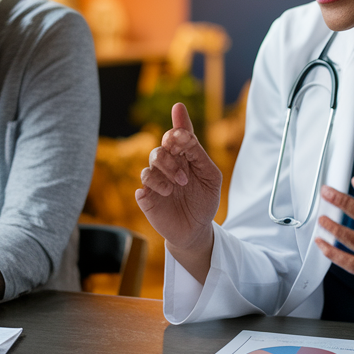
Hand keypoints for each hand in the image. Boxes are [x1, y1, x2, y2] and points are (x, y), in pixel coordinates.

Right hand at [135, 103, 221, 278]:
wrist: (197, 229)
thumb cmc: (204, 199)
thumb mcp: (210, 175)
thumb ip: (198, 153)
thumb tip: (184, 133)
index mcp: (183, 156)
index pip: (176, 135)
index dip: (179, 127)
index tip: (182, 124)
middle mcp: (167, 165)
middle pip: (161, 149)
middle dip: (171, 156)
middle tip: (184, 174)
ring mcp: (156, 181)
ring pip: (150, 165)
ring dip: (164, 173)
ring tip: (177, 187)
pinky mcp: (147, 197)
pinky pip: (143, 186)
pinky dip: (154, 187)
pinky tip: (166, 194)